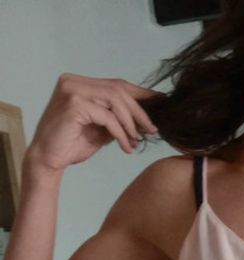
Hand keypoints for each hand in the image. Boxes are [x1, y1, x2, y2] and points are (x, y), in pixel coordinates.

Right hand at [25, 73, 161, 173]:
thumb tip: (146, 120)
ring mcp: (72, 90)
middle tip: (152, 130)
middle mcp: (74, 81)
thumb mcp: (101, 129)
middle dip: (139, 111)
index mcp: (80, 83)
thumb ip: (118, 119)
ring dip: (131, 123)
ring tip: (137, 141)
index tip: (161, 105)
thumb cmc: (72, 144)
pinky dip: (120, 132)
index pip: (117, 84)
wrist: (49, 159)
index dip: (141, 94)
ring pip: (115, 100)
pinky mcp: (73, 105)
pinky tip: (126, 146)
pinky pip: (107, 117)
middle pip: (119, 89)